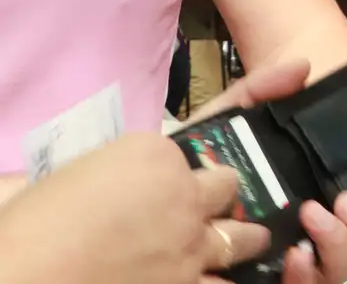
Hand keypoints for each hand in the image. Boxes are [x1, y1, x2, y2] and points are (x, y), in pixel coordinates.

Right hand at [0, 132, 269, 283]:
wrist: (24, 280)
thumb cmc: (23, 229)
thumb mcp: (47, 181)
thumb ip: (76, 176)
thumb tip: (63, 185)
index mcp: (151, 154)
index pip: (178, 152)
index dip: (166, 172)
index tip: (152, 185)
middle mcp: (184, 195)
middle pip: (224, 185)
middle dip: (217, 195)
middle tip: (207, 208)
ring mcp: (192, 246)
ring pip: (243, 237)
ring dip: (243, 239)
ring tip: (245, 243)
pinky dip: (220, 281)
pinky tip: (217, 280)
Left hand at [193, 59, 346, 282]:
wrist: (140, 198)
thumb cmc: (192, 161)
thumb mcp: (225, 122)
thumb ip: (260, 92)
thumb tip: (303, 66)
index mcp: (317, 197)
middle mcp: (310, 237)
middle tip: (346, 203)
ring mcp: (290, 263)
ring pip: (339, 273)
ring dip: (339, 247)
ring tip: (315, 221)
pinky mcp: (255, 281)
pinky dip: (305, 277)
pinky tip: (292, 258)